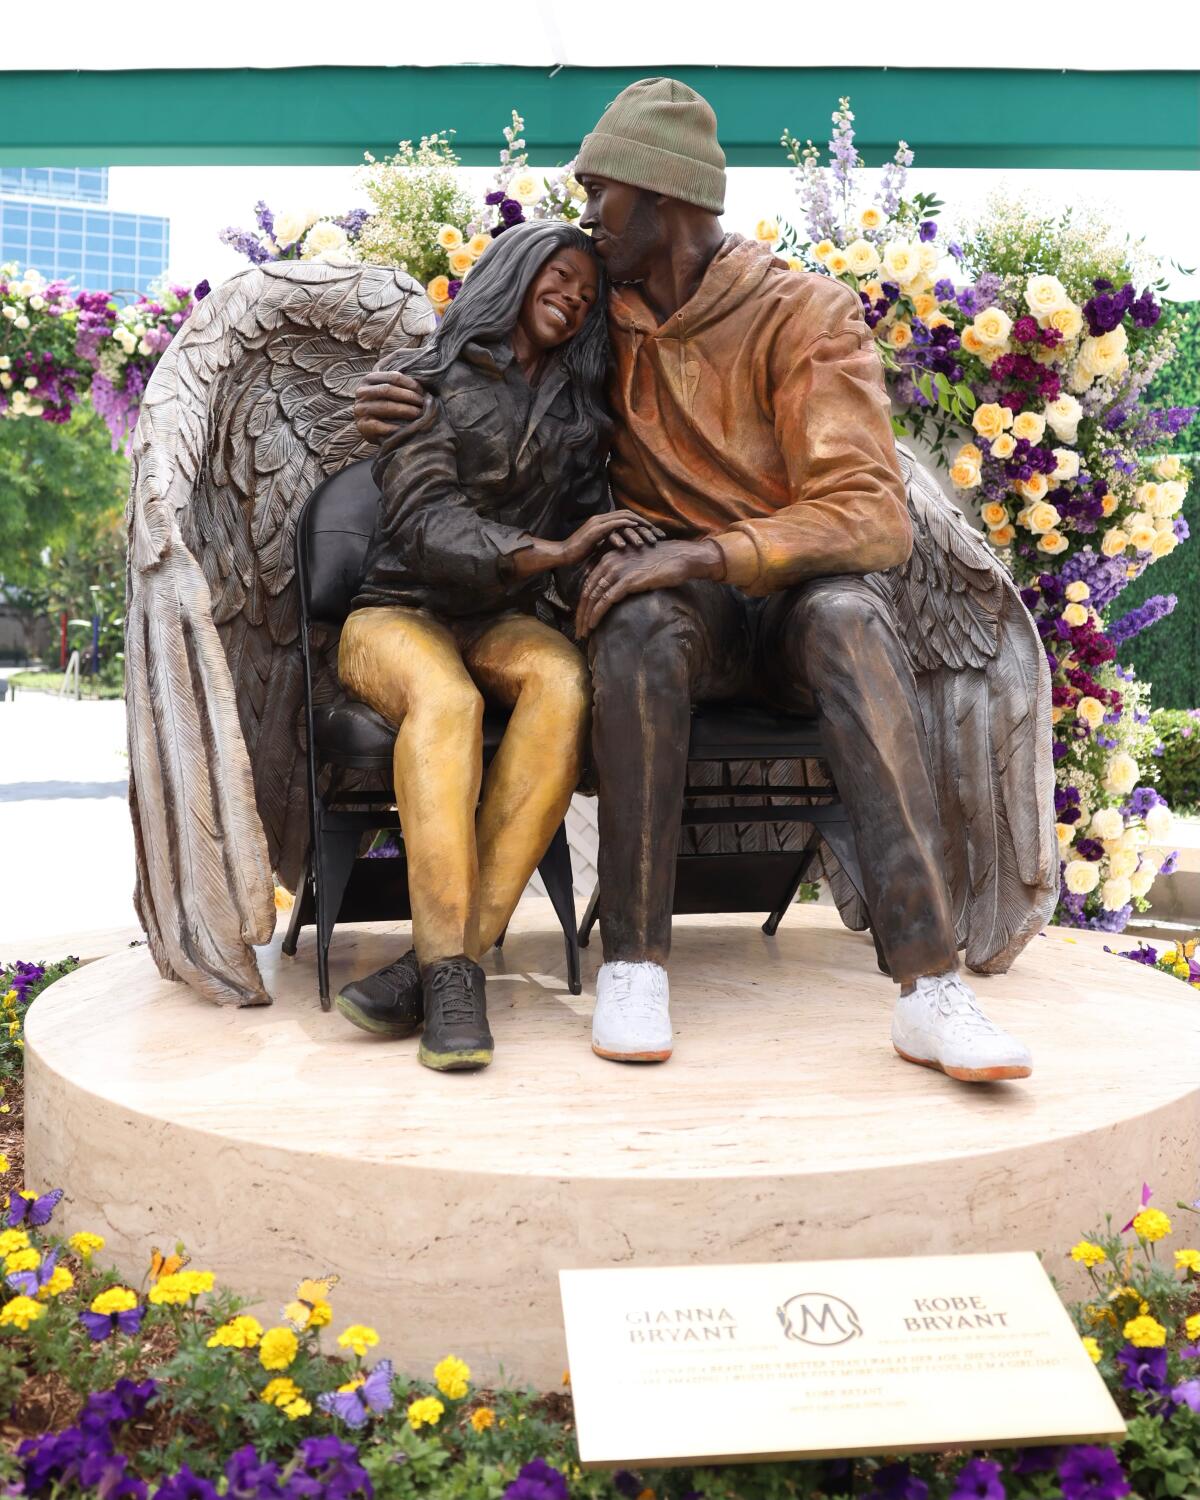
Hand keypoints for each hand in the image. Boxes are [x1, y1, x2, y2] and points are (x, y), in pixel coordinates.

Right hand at [353, 370, 425, 443]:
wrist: (372, 430)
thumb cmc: (386, 408)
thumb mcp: (389, 391)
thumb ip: (400, 384)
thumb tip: (423, 380)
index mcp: (369, 379)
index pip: (392, 376)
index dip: (410, 383)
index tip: (422, 392)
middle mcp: (362, 392)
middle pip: (388, 389)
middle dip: (409, 396)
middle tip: (423, 403)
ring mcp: (361, 409)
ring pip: (385, 406)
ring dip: (406, 410)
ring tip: (419, 414)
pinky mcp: (362, 425)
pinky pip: (380, 425)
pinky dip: (395, 427)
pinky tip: (407, 428)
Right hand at [558, 510, 663, 566]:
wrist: (563, 554)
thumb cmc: (580, 553)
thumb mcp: (599, 547)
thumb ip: (610, 544)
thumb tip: (624, 549)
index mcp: (603, 522)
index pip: (626, 517)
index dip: (641, 524)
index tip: (654, 534)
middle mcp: (602, 518)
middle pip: (628, 514)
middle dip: (644, 523)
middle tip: (658, 533)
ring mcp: (598, 522)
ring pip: (623, 518)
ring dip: (638, 525)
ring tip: (650, 534)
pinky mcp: (595, 530)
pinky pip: (614, 524)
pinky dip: (626, 526)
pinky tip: (634, 532)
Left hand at [575, 538, 725, 637]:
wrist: (681, 557)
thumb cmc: (662, 563)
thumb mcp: (636, 566)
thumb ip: (622, 574)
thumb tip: (614, 592)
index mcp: (609, 557)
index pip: (589, 583)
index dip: (582, 603)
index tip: (581, 618)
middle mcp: (609, 562)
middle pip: (586, 592)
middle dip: (580, 613)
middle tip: (577, 630)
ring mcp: (617, 571)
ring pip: (593, 597)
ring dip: (585, 617)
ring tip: (583, 632)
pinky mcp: (627, 581)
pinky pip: (605, 600)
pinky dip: (596, 614)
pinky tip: (592, 625)